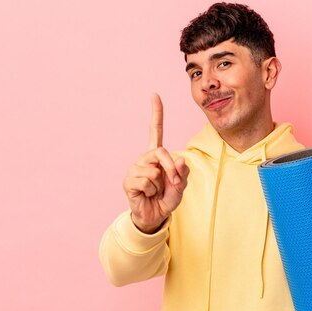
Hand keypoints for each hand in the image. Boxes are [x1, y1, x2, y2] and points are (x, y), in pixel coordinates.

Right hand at [123, 93, 189, 233]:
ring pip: (154, 171)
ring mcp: (135, 168)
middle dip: (171, 170)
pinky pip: (146, 181)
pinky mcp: (129, 180)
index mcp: (156, 155)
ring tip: (154, 191)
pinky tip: (146, 194)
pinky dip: (150, 191)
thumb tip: (180, 159)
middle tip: (172, 184)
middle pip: (161, 153)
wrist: (154, 216)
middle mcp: (144, 158)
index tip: (154, 95)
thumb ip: (182, 173)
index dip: (156, 113)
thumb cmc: (166, 198)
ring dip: (159, 185)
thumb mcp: (180, 186)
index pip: (156, 130)